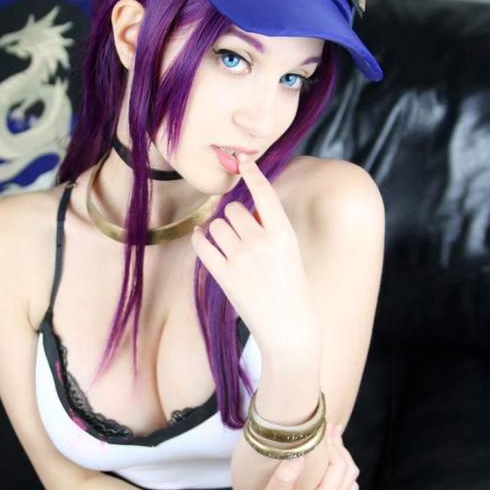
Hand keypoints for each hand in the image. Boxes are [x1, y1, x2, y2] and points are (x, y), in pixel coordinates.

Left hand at [190, 153, 320, 353]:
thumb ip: (269, 227)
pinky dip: (199, 239)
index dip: (253, 174)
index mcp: (284, 234)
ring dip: (219, 231)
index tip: (243, 161)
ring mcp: (241, 260)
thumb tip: (243, 209)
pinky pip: (201, 245)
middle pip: (233, 209)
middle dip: (234, 217)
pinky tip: (201, 239)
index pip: (264, 193)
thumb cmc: (291, 286)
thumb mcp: (290, 252)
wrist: (288, 327)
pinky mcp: (223, 276)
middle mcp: (261, 243)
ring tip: (231, 248)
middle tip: (243, 234)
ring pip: (216, 225)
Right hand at [225, 424, 359, 489]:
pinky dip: (340, 475)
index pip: (339, 469)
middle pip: (349, 475)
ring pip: (349, 485)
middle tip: (330, 429)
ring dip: (343, 462)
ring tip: (331, 443)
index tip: (325, 426)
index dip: (335, 445)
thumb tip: (300, 449)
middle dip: (342, 450)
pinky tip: (326, 467)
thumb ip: (287, 473)